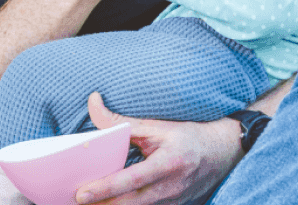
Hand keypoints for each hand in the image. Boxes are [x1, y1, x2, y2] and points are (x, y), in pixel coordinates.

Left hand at [75, 93, 241, 204]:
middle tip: (73, 202)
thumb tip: (93, 103)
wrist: (224, 153)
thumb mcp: (158, 125)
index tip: (81, 194)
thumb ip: (122, 121)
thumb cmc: (189, 136)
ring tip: (88, 203)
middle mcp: (171, 188)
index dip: (106, 188)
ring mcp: (172, 203)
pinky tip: (108, 203)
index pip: (132, 180)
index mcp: (169, 164)